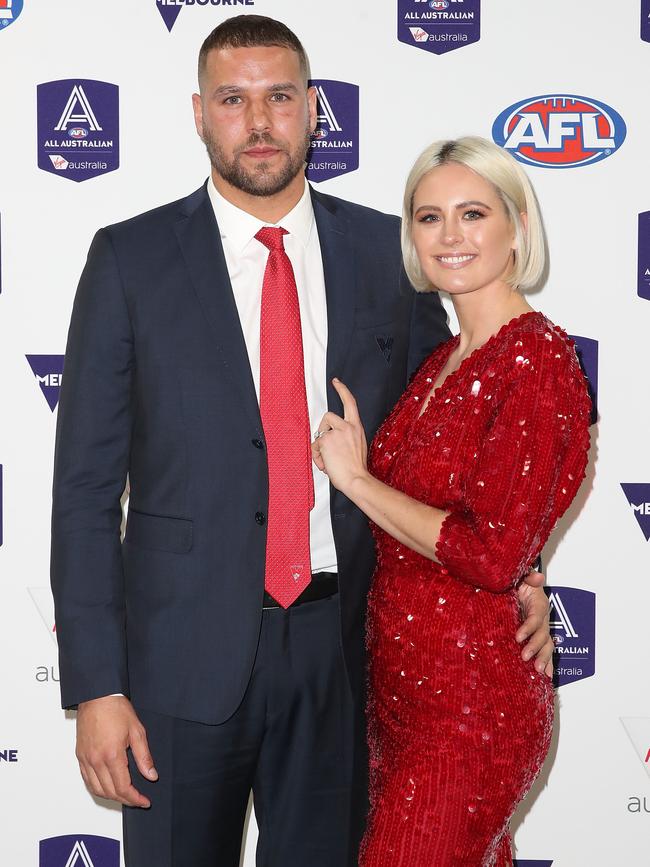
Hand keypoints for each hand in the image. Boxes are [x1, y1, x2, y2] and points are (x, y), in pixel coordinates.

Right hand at [76, 695, 157, 806]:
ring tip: (125, 795)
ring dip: (111, 796)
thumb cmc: (116, 709)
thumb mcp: (137, 731)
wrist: (97, 696)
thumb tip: (151, 775)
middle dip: (125, 799)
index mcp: (111, 755)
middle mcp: (95, 760)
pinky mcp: (80, 756)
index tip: (144, 801)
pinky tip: (108, 786)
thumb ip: (144, 757)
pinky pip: (87, 780)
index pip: (123, 788)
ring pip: (96, 789)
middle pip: (110, 792)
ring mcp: (85, 759)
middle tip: (138, 799)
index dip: (135, 799)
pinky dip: (98, 788)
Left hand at [312, 378, 367, 493]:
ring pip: (319, 433)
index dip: (342, 390)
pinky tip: (325, 465)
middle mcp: (348, 426)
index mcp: (356, 427)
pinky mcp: (326, 440)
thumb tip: (329, 439)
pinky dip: (317, 457)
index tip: (336, 382)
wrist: (357, 479)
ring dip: (320, 446)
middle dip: (322, 428)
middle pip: (328, 416)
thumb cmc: (356, 468)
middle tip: (322, 443)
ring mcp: (337, 432)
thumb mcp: (356, 446)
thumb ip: (345, 437)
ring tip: (327, 460)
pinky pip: (315, 446)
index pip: (350, 402)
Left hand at [516, 572, 553, 677]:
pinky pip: (544, 650)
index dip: (529, 628)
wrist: (515, 587)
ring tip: (538, 671)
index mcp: (538, 603)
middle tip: (525, 657)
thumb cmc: (516, 582)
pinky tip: (545, 676)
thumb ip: (527, 576)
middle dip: (536, 647)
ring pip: (547, 645)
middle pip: (543, 634)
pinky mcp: (536, 636)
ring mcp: (541, 628)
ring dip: (544, 658)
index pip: (536, 617)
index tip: (518, 637)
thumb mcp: (519, 576)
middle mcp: (542, 617)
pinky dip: (547, 663)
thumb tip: (538, 577)